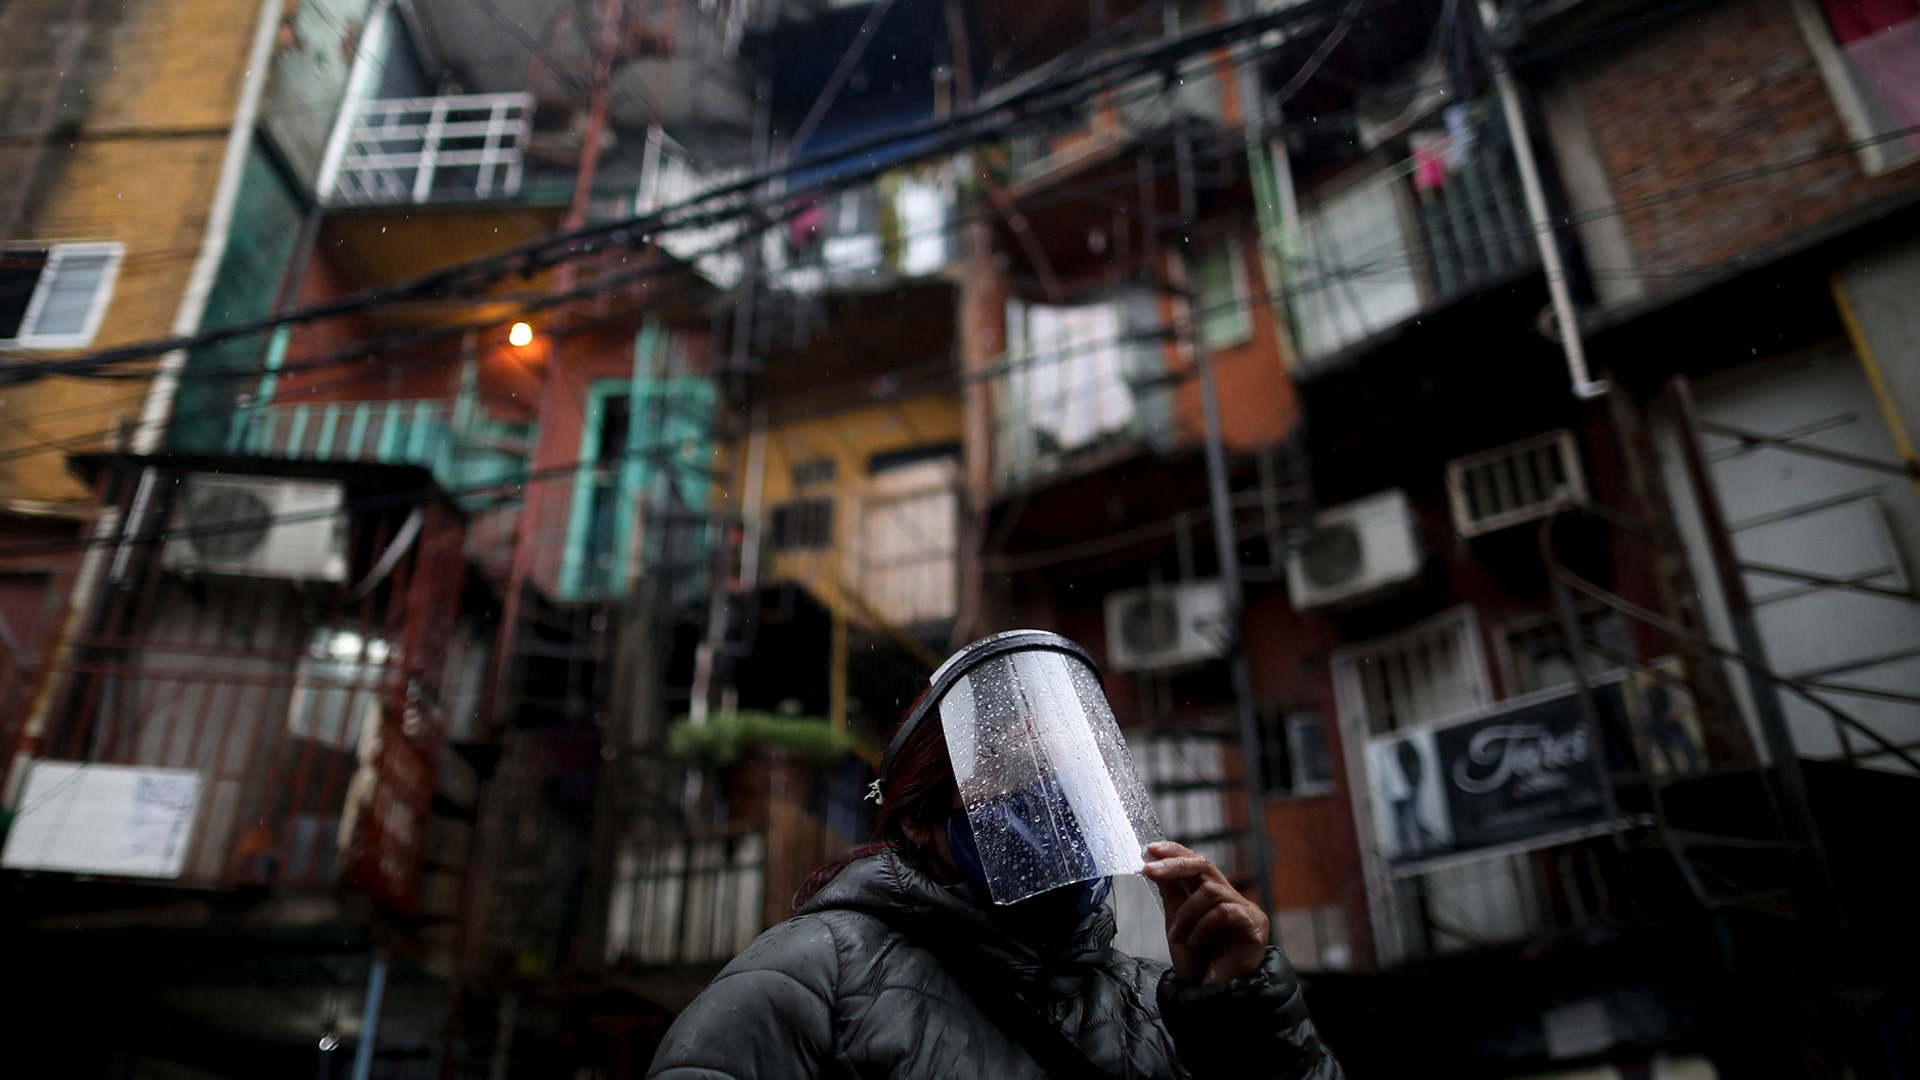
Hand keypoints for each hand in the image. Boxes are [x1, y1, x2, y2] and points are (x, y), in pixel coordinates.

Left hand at [1142, 840, 1269, 986]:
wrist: (1212, 997)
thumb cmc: (1198, 965)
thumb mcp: (1177, 926)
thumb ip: (1172, 896)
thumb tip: (1155, 864)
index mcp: (1212, 896)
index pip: (1196, 864)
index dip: (1175, 852)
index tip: (1150, 849)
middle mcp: (1230, 898)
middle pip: (1204, 865)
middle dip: (1174, 865)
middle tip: (1149, 870)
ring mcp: (1245, 909)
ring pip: (1209, 891)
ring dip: (1186, 914)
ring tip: (1179, 938)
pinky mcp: (1255, 924)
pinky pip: (1223, 912)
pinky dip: (1202, 927)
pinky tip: (1197, 944)